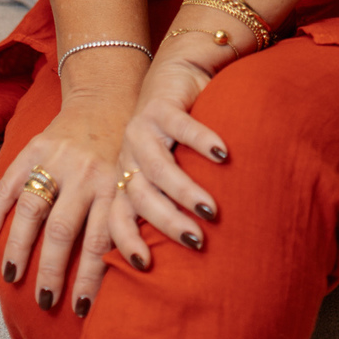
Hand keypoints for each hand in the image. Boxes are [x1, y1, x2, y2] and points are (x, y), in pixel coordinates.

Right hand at [0, 87, 132, 316]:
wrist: (107, 96)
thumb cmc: (123, 150)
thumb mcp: (132, 180)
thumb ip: (124, 216)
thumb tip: (128, 269)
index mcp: (113, 184)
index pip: (99, 240)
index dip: (88, 277)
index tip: (80, 307)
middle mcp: (86, 172)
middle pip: (62, 230)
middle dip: (50, 270)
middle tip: (43, 299)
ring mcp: (58, 158)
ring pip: (31, 209)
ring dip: (18, 248)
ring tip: (11, 276)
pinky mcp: (36, 145)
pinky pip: (9, 183)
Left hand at [108, 35, 232, 271]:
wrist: (174, 72)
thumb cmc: (173, 134)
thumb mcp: (164, 171)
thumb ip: (166, 202)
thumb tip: (187, 249)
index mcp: (124, 177)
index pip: (116, 217)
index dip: (126, 241)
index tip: (145, 265)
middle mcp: (128, 156)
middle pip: (140, 196)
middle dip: (166, 222)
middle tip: (195, 240)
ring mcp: (141, 129)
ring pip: (158, 166)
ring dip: (184, 190)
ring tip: (210, 208)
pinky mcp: (161, 104)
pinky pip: (181, 126)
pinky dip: (201, 141)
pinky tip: (222, 154)